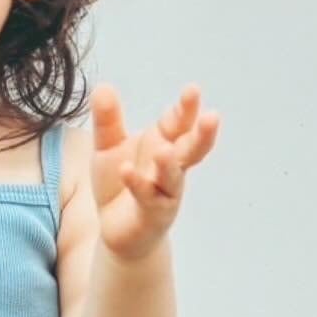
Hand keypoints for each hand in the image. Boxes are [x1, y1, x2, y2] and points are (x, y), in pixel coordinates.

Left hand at [90, 82, 219, 260]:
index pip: (179, 122)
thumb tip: (103, 86)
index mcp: (164, 143)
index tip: (193, 90)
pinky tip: (126, 171)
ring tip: (163, 150)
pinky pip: (147, 198)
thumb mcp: (108, 148)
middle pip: (190, 148)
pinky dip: (137, 184)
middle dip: (201, 134)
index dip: (186, 109)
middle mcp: (171, 167)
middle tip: (212, 117)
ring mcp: (165, 192)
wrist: (119, 231)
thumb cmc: (120, 185)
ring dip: (170, 164)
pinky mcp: (152, 214)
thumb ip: (108, 120)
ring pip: (173, 177)